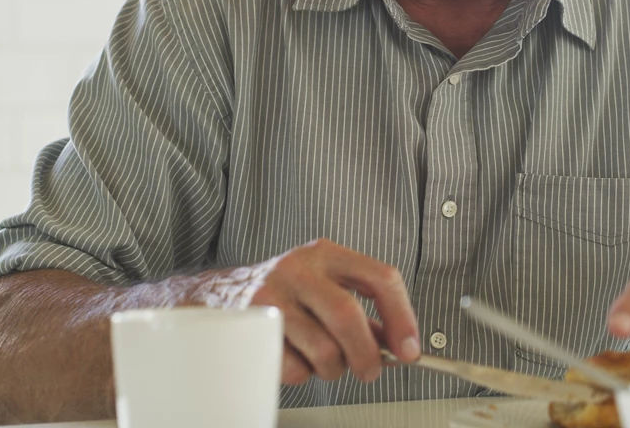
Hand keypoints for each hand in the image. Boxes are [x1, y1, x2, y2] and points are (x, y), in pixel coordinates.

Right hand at [227, 238, 420, 384]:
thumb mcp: (325, 286)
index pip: (380, 278)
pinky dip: (304, 375)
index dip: (402, 317)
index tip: (410, 349)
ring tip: (326, 362)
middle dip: (367, 354)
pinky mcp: (252, 328)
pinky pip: (295, 368)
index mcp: (327, 254)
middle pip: (349, 316)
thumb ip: (363, 312)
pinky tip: (296, 358)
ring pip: (324, 349)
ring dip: (334, 370)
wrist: (219, 294)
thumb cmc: (285, 292)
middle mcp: (299, 269)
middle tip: (371, 371)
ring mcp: (272, 296)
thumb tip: (399, 346)